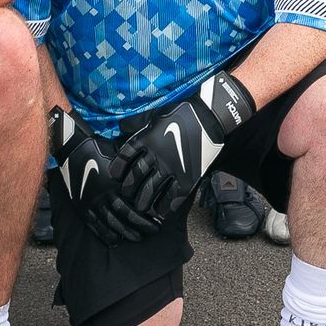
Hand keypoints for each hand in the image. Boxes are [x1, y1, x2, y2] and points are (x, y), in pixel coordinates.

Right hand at [50, 109, 157, 244]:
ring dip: (125, 233)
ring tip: (137, 237)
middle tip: (153, 232)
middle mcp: (104, 195)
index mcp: (115, 184)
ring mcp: (92, 203)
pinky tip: (115, 239)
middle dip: (140, 228)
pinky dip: (105, 234)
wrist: (73, 150)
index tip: (158, 222)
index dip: (146, 218)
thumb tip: (150, 180)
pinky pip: (95, 225)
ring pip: (110, 224)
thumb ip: (131, 172)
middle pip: (124, 218)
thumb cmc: (100, 150)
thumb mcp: (119, 159)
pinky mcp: (82, 207)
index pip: (133, 207)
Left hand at [111, 69, 254, 221]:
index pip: (124, 158)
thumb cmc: (180, 114)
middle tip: (128, 195)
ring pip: (150, 191)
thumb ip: (139, 126)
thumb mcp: (155, 116)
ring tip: (141, 207)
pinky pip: (171, 198)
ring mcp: (171, 168)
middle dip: (128, 190)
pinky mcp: (186, 177)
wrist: (209, 117)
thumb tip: (121, 128)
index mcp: (145, 138)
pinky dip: (163, 207)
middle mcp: (155, 155)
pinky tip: (159, 211)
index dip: (117, 170)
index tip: (116, 176)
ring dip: (142, 202)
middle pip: (134, 178)